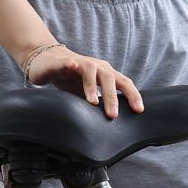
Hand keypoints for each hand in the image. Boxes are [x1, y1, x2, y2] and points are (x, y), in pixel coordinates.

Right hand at [27, 45, 143, 119]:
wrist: (49, 61)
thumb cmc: (72, 78)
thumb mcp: (89, 93)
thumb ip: (101, 104)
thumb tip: (114, 126)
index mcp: (106, 74)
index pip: (123, 83)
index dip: (132, 95)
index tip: (138, 110)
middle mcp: (96, 67)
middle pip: (109, 78)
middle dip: (112, 97)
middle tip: (112, 115)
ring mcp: (80, 63)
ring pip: (90, 71)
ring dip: (92, 86)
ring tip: (92, 102)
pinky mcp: (62, 62)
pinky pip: (67, 62)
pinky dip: (70, 64)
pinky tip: (72, 66)